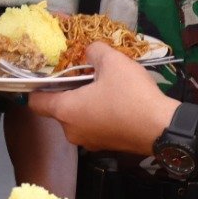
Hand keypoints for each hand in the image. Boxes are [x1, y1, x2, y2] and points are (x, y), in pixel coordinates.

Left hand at [28, 43, 177, 153]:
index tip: (50, 74)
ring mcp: (90, 142)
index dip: (38, 87)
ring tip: (105, 86)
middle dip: (69, 91)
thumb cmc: (130, 95)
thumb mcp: (112, 62)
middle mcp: (71, 131)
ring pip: (78, 118)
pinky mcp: (107, 147)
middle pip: (59, 109)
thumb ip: (94, 51)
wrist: (162, 129)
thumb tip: (89, 51)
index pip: (35, 102)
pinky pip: (94, 126)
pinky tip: (118, 101)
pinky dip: (99, 114)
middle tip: (85, 74)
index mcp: (65, 111)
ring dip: (86, 103)